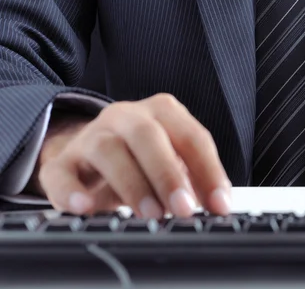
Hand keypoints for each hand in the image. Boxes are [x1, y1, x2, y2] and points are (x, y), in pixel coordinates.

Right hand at [36, 93, 230, 217]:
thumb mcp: (173, 159)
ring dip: (132, 184)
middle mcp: (126, 116)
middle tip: (183, 208)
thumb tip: (217, 205)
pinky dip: (71, 192)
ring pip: (108, 150)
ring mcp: (91, 136)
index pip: (192, 137)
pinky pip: (61, 173)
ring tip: (150, 214)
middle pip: (147, 137)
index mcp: (163, 112)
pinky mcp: (62, 162)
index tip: (220, 204)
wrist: (89, 153)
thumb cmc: (142, 157)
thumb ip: (194, 178)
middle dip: (168, 174)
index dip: (209, 171)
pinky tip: (85, 208)